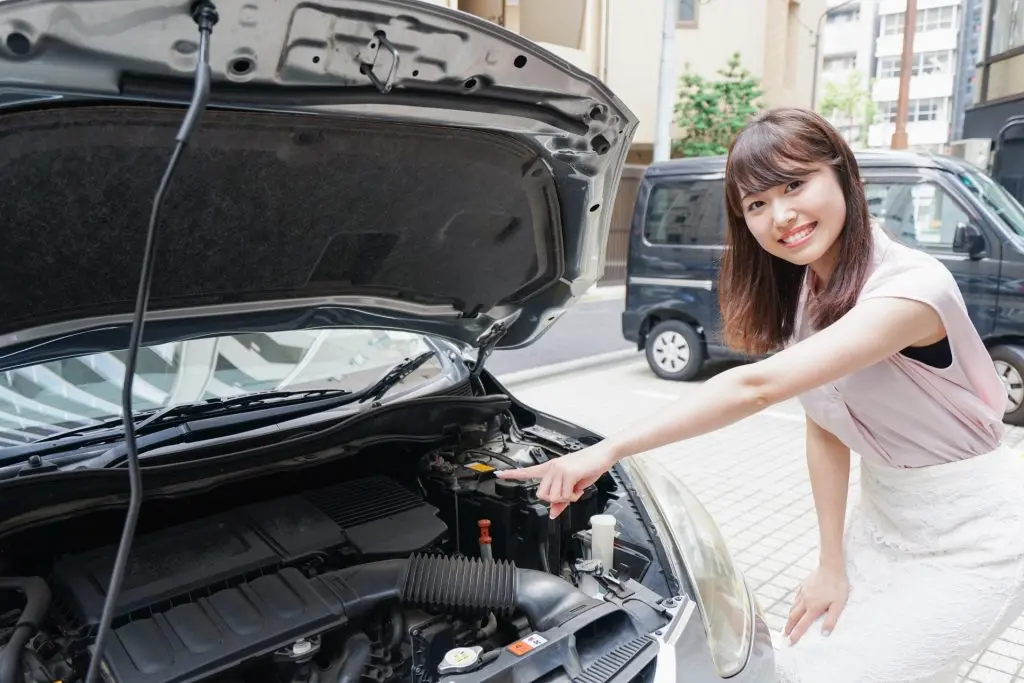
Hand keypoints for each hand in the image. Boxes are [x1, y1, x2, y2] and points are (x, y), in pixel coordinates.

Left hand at [495, 443, 618, 517]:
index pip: (527, 471)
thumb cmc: (589, 467)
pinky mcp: (568, 472)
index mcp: (551, 468)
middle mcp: (552, 467)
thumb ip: (562, 500)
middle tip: (568, 494)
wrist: (604, 454)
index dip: (512, 474)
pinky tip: (578, 489)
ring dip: (566, 498)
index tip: (498, 474)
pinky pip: (563, 494)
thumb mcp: (574, 486)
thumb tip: (553, 513)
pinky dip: (572, 496)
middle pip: (541, 494)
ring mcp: (559, 469)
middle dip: (554, 499)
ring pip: (552, 496)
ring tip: (575, 489)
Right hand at [784, 565, 848, 644]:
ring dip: (790, 617)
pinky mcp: (803, 586)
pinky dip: (793, 605)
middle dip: (788, 627)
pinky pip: (796, 598)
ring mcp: (803, 592)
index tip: (790, 643)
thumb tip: (824, 634)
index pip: (802, 625)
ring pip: (793, 607)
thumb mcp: (838, 605)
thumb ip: (831, 620)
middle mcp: (805, 601)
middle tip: (785, 635)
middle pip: (793, 617)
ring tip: (788, 623)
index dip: (796, 635)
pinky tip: (794, 606)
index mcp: (813, 607)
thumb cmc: (837, 586)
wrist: (831, 567)